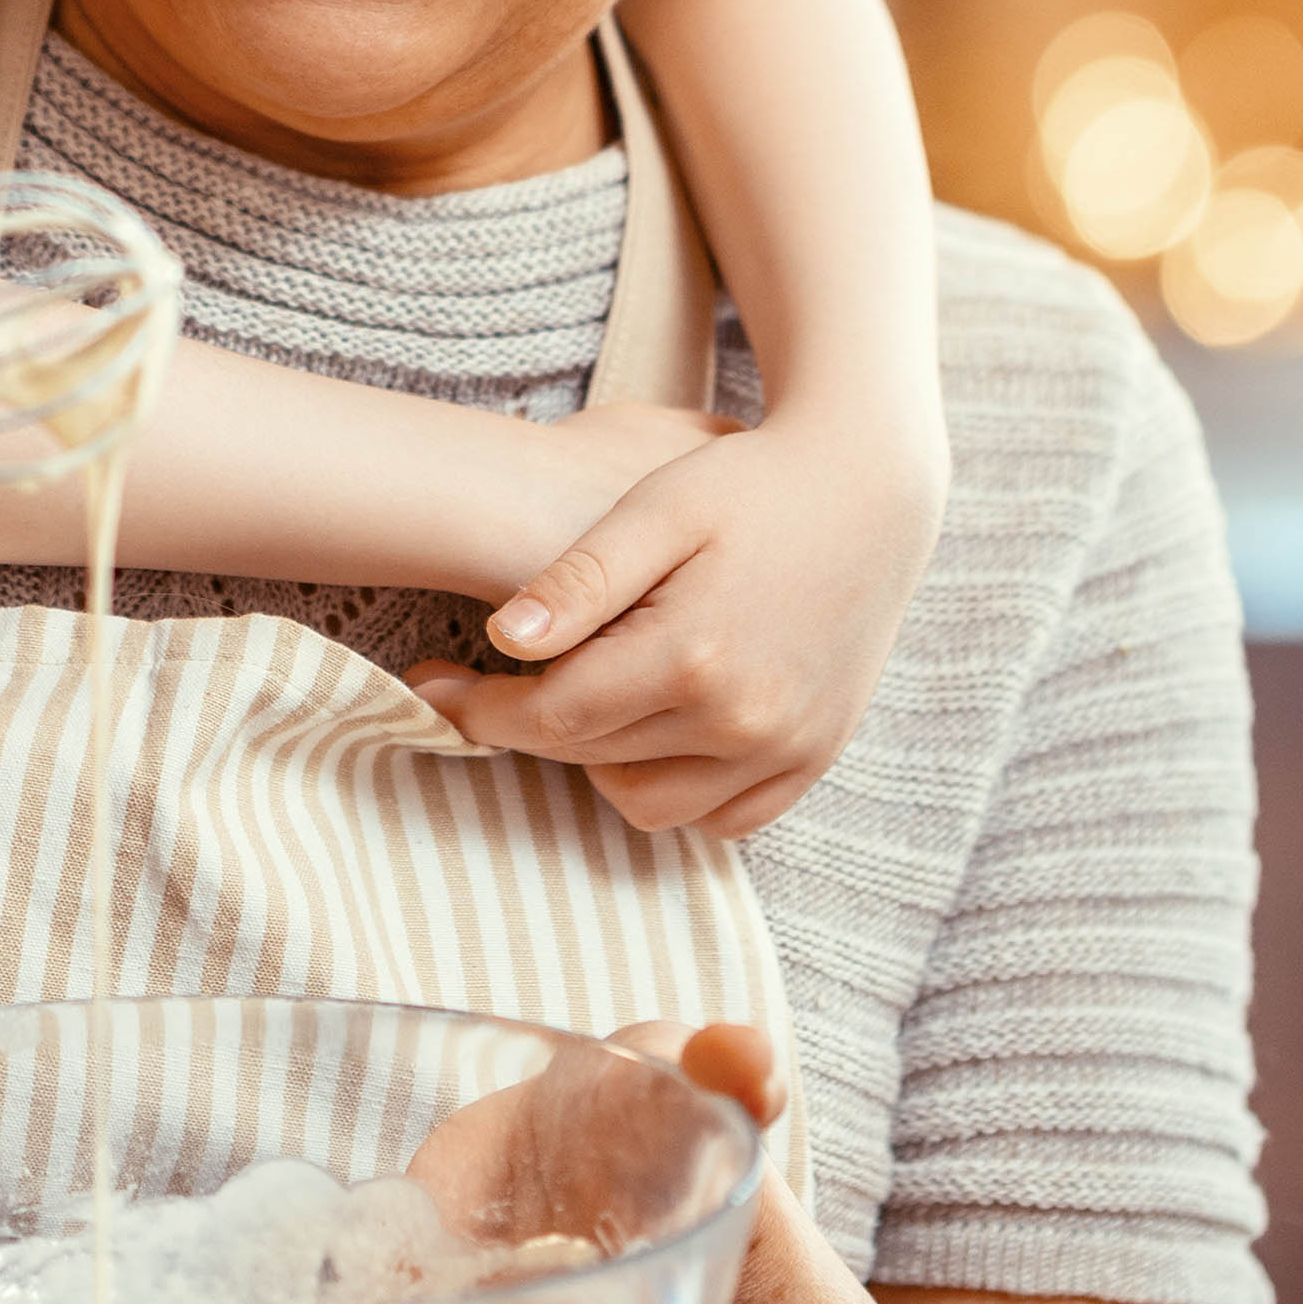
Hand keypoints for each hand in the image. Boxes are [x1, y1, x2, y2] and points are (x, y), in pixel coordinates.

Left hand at [413, 408, 947, 834]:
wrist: (870, 490)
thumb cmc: (752, 484)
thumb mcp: (658, 508)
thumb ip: (580, 578)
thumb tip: (502, 637)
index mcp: (692, 657)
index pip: (553, 716)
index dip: (481, 710)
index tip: (432, 690)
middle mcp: (744, 720)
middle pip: (592, 759)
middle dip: (530, 727)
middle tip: (495, 687)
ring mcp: (787, 748)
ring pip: (650, 805)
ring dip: (599, 765)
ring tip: (585, 701)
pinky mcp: (815, 756)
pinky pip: (725, 819)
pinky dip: (677, 791)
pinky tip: (652, 733)